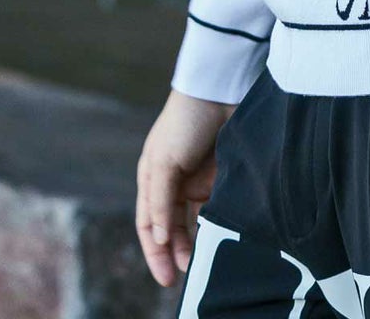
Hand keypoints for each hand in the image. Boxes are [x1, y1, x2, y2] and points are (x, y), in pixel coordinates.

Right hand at [135, 88, 237, 286]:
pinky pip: (215, 207)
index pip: (149, 225)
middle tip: (188, 274)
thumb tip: (159, 239)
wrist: (219, 91)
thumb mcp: (164, 161)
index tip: (166, 277)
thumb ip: (161, 201)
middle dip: (177, 252)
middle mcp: (173, 182)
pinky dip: (214, 223)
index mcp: (152, 178)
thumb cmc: (184, 121)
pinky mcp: (220, 174)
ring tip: (204, 261)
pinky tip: (219, 236)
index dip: (154, 252)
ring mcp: (197, 179)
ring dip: (196, 242)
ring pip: (194, 221)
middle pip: (171, 228)